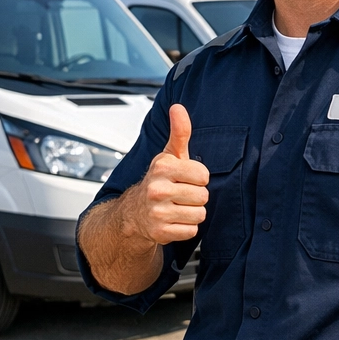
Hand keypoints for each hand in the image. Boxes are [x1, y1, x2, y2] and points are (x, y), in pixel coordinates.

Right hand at [123, 104, 209, 245]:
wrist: (135, 212)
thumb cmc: (159, 181)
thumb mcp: (169, 155)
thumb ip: (179, 132)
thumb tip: (178, 107)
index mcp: (162, 167)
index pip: (204, 175)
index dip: (198, 178)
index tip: (185, 178)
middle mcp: (157, 189)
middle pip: (203, 196)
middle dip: (196, 197)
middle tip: (180, 194)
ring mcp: (157, 212)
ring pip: (199, 215)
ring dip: (192, 213)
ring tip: (177, 207)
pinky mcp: (159, 232)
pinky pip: (191, 231)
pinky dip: (185, 228)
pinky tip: (173, 220)